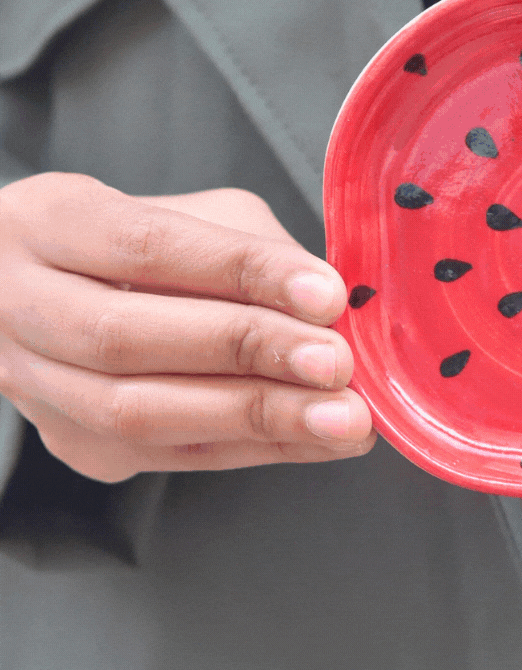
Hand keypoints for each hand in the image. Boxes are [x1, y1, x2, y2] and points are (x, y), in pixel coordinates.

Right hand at [0, 174, 374, 479]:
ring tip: (340, 418)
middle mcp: (18, 306)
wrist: (42, 297)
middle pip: (125, 338)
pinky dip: (255, 449)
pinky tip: (317, 440)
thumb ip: (247, 248)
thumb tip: (327, 305)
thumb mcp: (185, 212)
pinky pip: (169, 456)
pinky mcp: (76, 446)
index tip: (324, 294)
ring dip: (255, 418)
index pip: (143, 245)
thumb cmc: (131, 244)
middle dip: (246, 353)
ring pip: (137, 413)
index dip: (239, 270)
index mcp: (47, 223)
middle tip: (336, 364)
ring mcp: (37, 386)